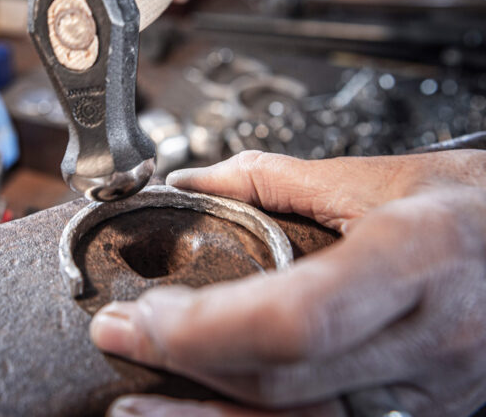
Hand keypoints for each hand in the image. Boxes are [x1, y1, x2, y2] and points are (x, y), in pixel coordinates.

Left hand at [90, 150, 485, 415]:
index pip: (296, 318)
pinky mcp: (420, 411)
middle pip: (285, 379)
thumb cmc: (468, 204)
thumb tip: (194, 181)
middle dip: (186, 361)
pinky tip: (207, 414)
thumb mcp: (377, 176)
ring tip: (137, 401)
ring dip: (207, 415)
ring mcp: (428, 393)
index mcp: (415, 260)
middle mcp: (425, 342)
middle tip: (119, 334)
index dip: (208, 326)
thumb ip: (273, 177)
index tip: (142, 312)